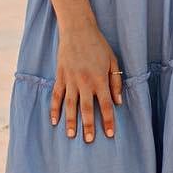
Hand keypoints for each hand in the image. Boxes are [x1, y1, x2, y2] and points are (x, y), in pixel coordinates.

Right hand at [50, 27, 121, 142]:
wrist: (78, 31)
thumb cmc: (99, 46)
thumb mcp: (113, 61)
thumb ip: (115, 82)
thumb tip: (118, 102)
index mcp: (99, 79)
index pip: (105, 105)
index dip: (108, 120)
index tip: (110, 134)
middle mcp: (84, 82)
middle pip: (86, 108)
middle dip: (89, 126)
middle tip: (89, 141)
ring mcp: (70, 80)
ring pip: (70, 105)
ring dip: (70, 121)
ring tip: (71, 136)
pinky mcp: (60, 76)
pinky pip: (57, 96)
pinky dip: (54, 109)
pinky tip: (54, 121)